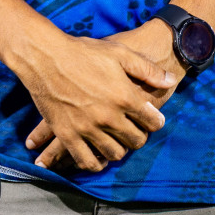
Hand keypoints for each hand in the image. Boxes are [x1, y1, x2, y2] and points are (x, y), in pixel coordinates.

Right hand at [11, 31, 176, 172]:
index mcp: (124, 96)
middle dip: (139, 136)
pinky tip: (97, 157)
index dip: (155, 121)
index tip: (152, 119)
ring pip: (114, 153)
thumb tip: (170, 80)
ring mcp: (87, 128)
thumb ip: (146, 69)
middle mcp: (109, 116)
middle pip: (135, 140)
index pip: (152, 121)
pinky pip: (86, 160)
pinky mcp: (67, 134)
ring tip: (117, 142)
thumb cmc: (82, 51)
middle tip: (135, 130)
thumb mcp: (118, 52)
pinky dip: (95, 163)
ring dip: (120, 150)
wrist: (45, 56)